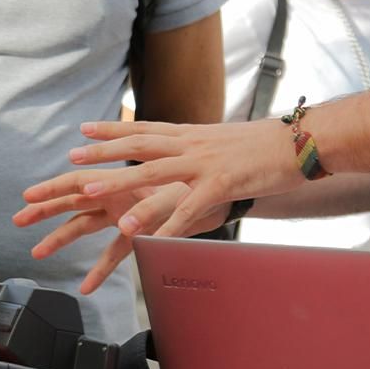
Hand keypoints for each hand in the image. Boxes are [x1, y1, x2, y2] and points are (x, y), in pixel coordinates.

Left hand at [16, 118, 302, 291]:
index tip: (80, 134)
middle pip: (135, 150)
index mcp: (188, 135)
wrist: (302, 142)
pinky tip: (148, 238)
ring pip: (154, 175)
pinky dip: (167, 222)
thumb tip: (176, 152)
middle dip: (99, 159)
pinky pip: (189, 207)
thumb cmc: (261, 148)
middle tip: (67, 166)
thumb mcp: (218, 143)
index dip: (110, 132)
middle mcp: (189, 145)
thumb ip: (193, 149)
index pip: (141, 130)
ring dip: (119, 187)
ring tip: (89, 199)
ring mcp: (204, 163)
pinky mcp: (222, 183)